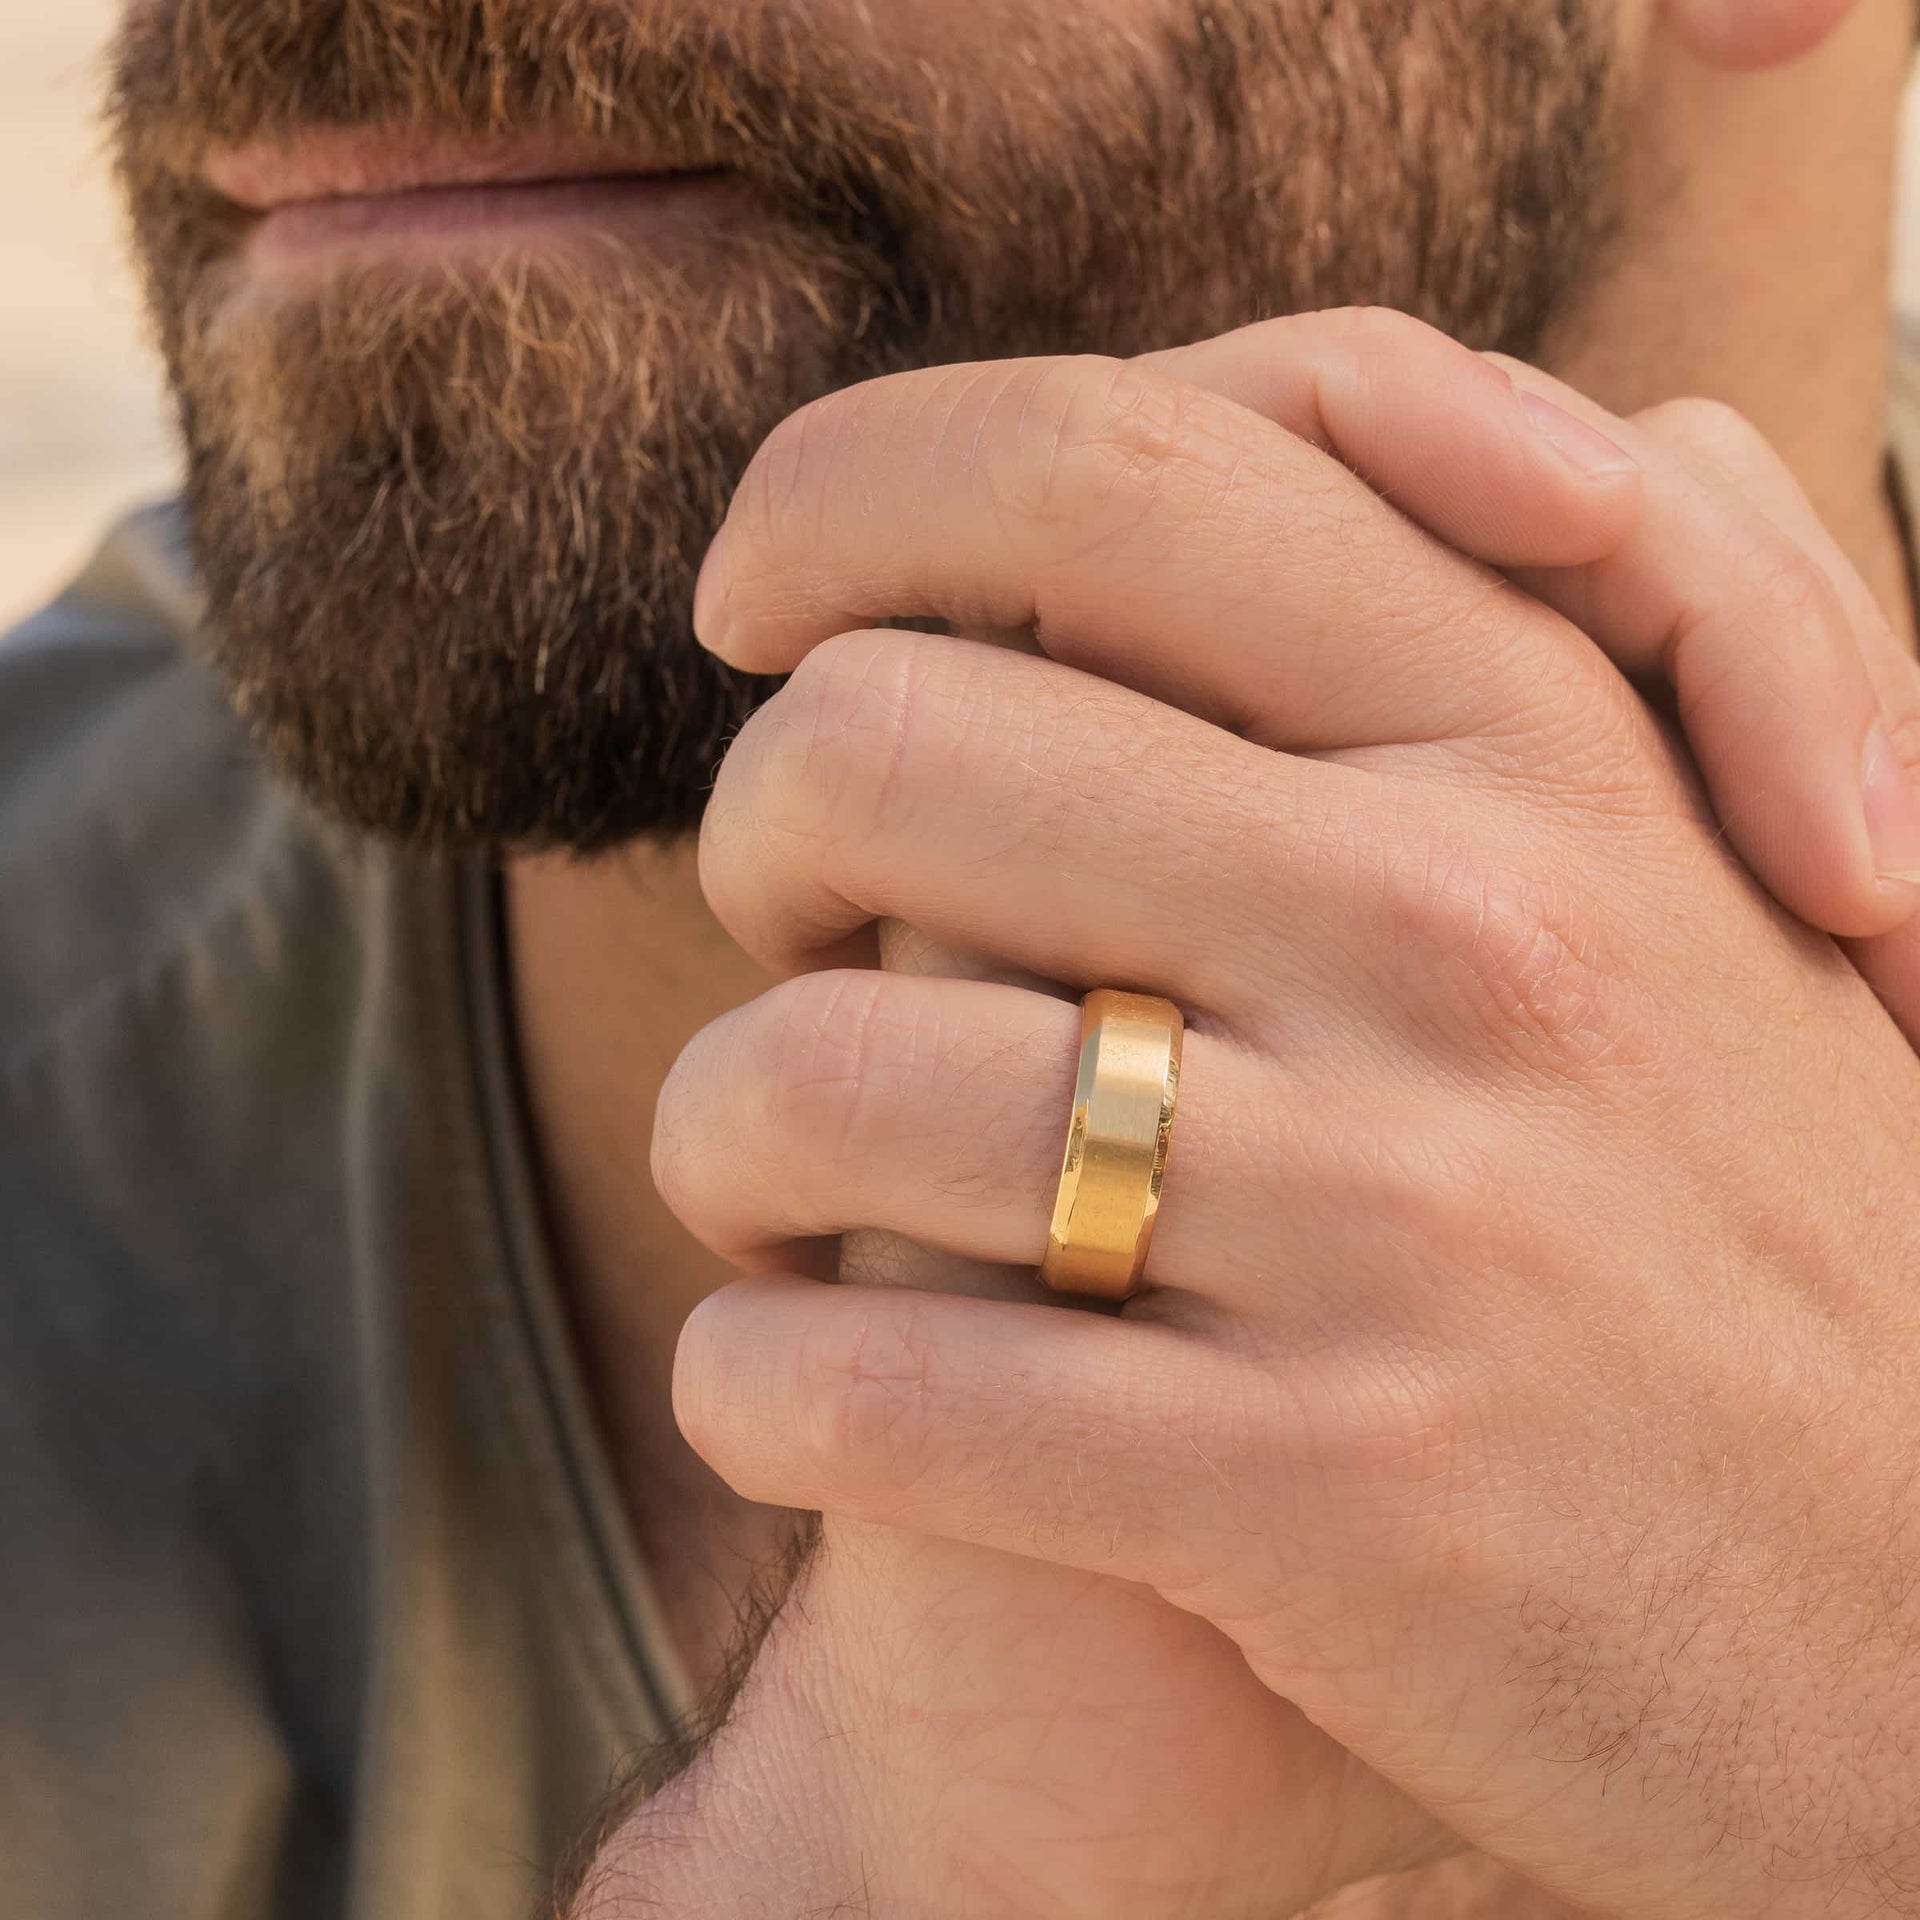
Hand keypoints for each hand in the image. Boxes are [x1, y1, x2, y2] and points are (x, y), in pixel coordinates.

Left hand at [663, 313, 1919, 1916]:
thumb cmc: (1741, 1214)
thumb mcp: (1679, 858)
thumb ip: (1506, 620)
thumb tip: (1286, 433)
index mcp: (1536, 733)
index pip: (1097, 465)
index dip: (839, 495)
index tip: (752, 611)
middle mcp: (1464, 931)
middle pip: (872, 746)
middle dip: (748, 841)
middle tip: (784, 931)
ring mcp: (1398, 1218)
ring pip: (816, 1076)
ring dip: (715, 1134)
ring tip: (768, 1189)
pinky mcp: (1325, 1494)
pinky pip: (874, 1394)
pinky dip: (750, 1389)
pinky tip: (775, 1394)